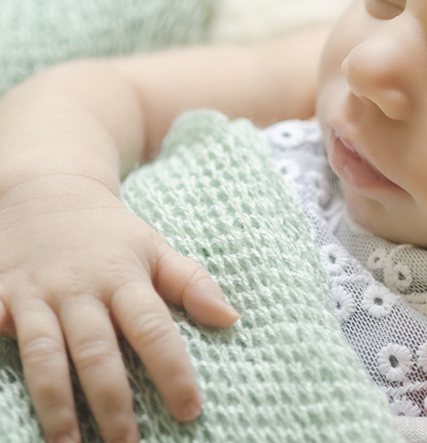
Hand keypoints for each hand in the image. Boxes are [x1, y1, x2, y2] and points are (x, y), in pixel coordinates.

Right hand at [0, 174, 238, 442]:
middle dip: (111, 401)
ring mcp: (35, 295)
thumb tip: (232, 319)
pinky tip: (6, 405)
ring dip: (55, 403)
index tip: (190, 409)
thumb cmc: (111, 232)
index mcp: (124, 277)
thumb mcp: (155, 248)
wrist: (47, 189)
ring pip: (43, 355)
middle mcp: (80, 289)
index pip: (154, 329)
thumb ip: (192, 283)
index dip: (172, 370)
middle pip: (96, 351)